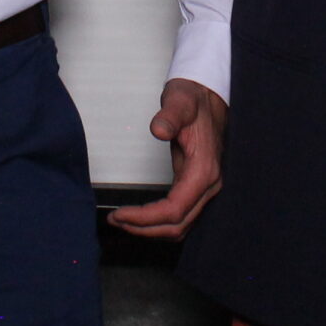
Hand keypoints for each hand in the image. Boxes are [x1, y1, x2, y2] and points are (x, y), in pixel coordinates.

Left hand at [107, 78, 226, 238]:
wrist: (208, 96)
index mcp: (205, 169)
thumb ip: (169, 115)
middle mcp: (209, 184)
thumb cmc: (194, 100)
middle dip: (144, 228)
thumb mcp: (180, 101)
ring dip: (151, 229)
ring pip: (180, 226)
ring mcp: (205, 189)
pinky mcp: (196, 187)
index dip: (146, 218)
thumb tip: (158, 130)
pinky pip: (180, 216)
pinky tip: (139, 216)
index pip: (175, 209)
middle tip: (116, 220)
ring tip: (123, 220)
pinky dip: (159, 222)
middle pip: (178, 225)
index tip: (121, 214)